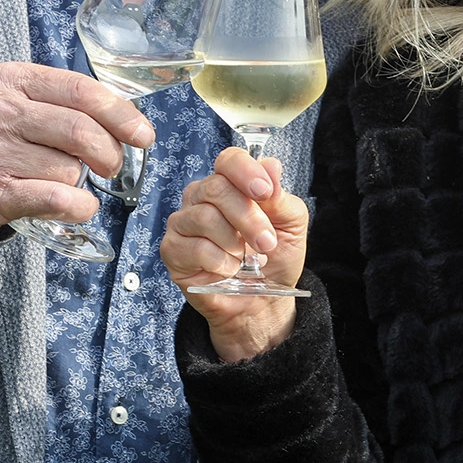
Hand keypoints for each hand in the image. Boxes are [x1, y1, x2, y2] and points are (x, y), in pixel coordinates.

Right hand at [0, 62, 154, 235]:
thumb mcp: (10, 94)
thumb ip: (59, 98)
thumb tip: (122, 120)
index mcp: (12, 80)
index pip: (81, 90)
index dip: (120, 114)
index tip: (142, 133)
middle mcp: (1, 114)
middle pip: (81, 132)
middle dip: (109, 152)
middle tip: (110, 163)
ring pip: (69, 169)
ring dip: (81, 181)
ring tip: (65, 180)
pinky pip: (55, 199)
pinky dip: (78, 206)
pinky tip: (76, 204)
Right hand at [161, 147, 308, 361]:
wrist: (261, 301)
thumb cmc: (273, 259)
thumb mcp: (290, 226)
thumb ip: (281, 198)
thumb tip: (271, 167)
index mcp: (230, 184)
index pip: (229, 161)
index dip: (246, 172)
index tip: (264, 192)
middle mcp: (202, 197)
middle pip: (216, 188)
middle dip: (248, 218)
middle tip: (266, 243)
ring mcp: (183, 222)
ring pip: (204, 216)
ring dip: (234, 242)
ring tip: (245, 259)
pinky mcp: (172, 249)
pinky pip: (195, 247)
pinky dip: (220, 262)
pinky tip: (228, 270)